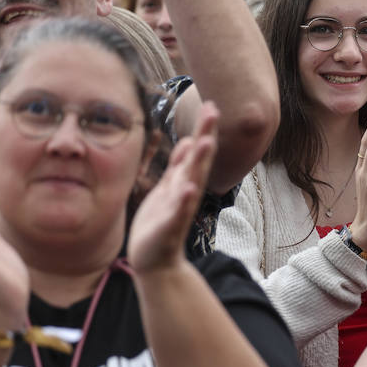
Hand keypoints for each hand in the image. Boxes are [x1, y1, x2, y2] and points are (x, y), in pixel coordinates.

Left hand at [128, 102, 217, 273]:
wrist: (154, 261)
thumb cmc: (159, 224)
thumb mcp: (167, 189)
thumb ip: (178, 166)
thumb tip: (188, 140)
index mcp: (182, 182)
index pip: (195, 152)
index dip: (203, 130)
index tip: (210, 105)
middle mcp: (185, 193)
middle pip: (198, 161)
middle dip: (205, 136)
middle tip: (212, 111)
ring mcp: (178, 209)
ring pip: (191, 182)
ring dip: (199, 163)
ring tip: (205, 142)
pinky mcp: (169, 228)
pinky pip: (177, 212)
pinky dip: (184, 200)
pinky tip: (188, 187)